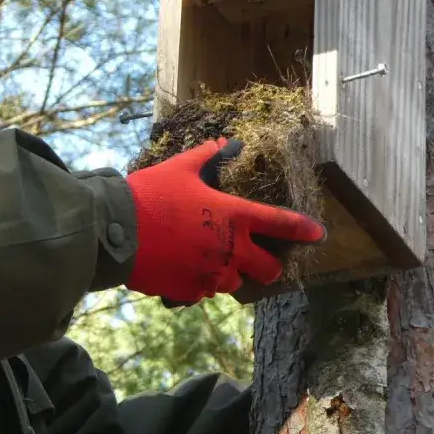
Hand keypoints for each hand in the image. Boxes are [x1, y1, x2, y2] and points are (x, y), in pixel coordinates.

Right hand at [125, 138, 325, 304]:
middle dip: (269, 267)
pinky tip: (184, 267)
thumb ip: (208, 156)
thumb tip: (225, 142)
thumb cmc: (150, 194)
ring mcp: (211, 274)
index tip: (318, 234)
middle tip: (258, 260)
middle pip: (268, 270)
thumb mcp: (180, 169)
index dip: (303, 229)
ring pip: (235, 282)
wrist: (115, 230)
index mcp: (233, 216)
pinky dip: (201, 282)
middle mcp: (230, 250)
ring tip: (209, 259)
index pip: (280, 223)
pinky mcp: (190, 291)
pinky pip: (205, 291)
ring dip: (229, 272)